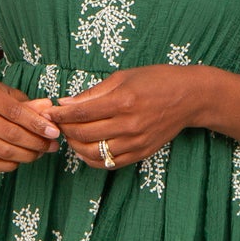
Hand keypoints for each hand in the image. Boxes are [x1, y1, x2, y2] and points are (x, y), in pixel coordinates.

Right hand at [0, 83, 60, 172]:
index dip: (37, 124)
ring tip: (40, 153)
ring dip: (27, 156)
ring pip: (3, 151)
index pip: (15, 112)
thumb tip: (49, 108)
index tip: (55, 132)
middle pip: (11, 134)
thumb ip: (30, 104)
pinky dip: (10, 165)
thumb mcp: (11, 95)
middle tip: (52, 146)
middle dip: (36, 143)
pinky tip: (20, 159)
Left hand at [48, 63, 209, 169]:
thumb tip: (66, 103)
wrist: (189, 98)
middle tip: (57, 123)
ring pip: (92, 153)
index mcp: (123, 101)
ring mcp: (135, 142)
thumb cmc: (156, 81)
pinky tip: (84, 149)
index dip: (60, 114)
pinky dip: (91, 159)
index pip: (80, 113)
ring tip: (70, 135)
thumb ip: (93, 92)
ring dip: (75, 146)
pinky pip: (109, 163)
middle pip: (83, 134)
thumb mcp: (123, 77)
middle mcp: (129, 124)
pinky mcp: (140, 153)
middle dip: (64, 129)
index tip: (50, 111)